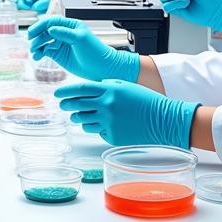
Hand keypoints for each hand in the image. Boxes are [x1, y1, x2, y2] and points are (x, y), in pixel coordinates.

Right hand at [28, 16, 139, 82]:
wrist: (101, 67)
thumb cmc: (95, 51)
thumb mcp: (81, 39)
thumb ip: (65, 33)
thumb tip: (51, 29)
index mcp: (70, 25)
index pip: (52, 22)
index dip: (41, 25)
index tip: (33, 32)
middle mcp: (64, 33)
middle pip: (45, 31)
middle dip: (37, 36)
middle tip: (32, 42)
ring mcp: (60, 43)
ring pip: (44, 41)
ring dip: (37, 46)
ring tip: (35, 52)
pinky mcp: (58, 54)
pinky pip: (45, 51)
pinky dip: (39, 53)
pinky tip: (37, 57)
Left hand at [55, 79, 199, 147]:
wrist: (164, 120)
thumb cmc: (146, 101)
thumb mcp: (126, 86)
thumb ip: (107, 85)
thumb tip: (89, 90)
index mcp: (110, 90)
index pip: (80, 89)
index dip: (66, 91)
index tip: (58, 93)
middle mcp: (107, 106)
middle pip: (78, 105)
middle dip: (68, 105)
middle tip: (63, 105)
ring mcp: (109, 122)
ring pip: (84, 121)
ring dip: (79, 118)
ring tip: (79, 115)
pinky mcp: (113, 136)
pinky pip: (97, 131)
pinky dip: (96, 127)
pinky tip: (103, 124)